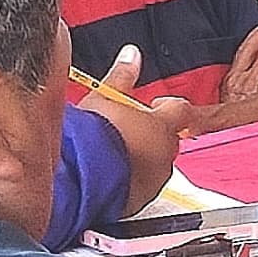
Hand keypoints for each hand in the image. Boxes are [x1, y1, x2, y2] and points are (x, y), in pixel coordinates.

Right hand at [85, 48, 199, 212]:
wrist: (77, 177)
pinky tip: (110, 173)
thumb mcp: (103, 98)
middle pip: (168, 139)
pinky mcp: (139, 201)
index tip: (153, 104)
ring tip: (114, 152)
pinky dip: (131, 179)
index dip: (167, 105)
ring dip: (142, 158)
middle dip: (152, 132)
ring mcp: (154, 181)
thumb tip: (132, 54)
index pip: (180, 110)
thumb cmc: (91, 138)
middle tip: (126, 128)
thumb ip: (122, 76)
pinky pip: (141, 187)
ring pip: (156, 165)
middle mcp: (164, 156)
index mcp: (162, 127)